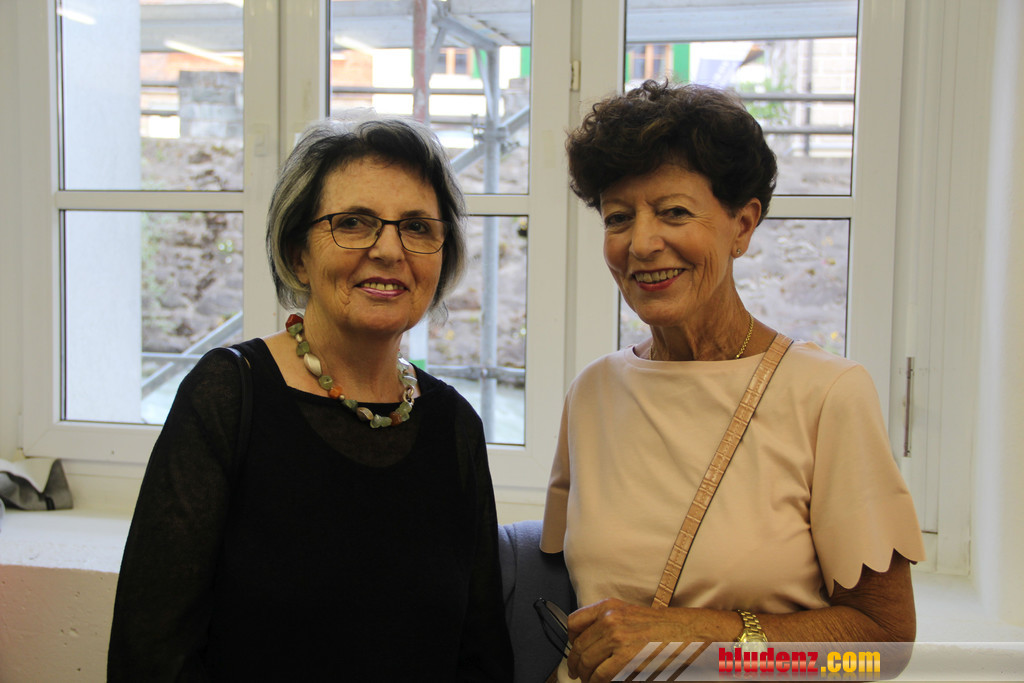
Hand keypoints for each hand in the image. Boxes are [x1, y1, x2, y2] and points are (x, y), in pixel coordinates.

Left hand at [566, 598, 714, 682]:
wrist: (687, 633)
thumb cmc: (662, 626)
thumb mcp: (630, 613)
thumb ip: (608, 622)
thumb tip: (590, 642)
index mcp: (609, 607)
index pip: (574, 622)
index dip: (570, 640)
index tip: (572, 650)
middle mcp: (610, 619)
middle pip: (579, 646)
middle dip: (575, 664)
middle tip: (577, 673)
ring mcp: (617, 637)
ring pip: (587, 662)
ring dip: (586, 676)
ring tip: (589, 681)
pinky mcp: (625, 657)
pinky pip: (601, 675)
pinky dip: (597, 682)